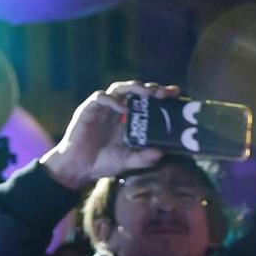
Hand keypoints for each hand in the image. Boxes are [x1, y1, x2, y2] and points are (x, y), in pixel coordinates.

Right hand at [44, 80, 178, 190]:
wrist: (79, 168)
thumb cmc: (104, 162)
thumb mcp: (129, 161)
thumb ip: (145, 158)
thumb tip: (162, 153)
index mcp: (131, 119)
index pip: (148, 101)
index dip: (161, 95)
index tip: (176, 92)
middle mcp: (119, 110)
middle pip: (136, 91)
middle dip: (151, 88)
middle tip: (163, 92)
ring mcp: (104, 108)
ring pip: (119, 88)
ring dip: (134, 87)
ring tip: (147, 92)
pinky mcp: (89, 109)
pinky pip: (100, 97)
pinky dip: (112, 100)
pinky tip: (122, 108)